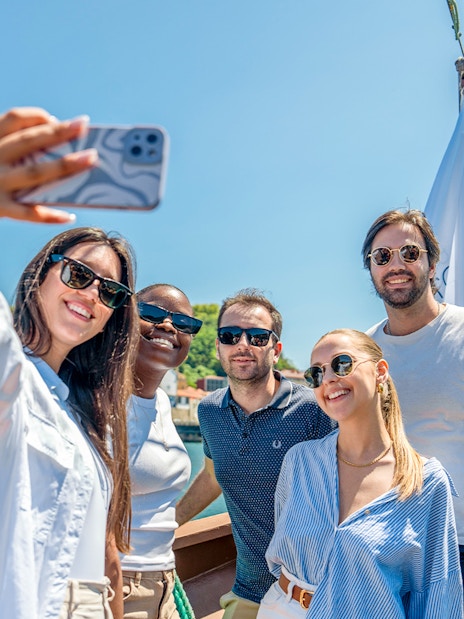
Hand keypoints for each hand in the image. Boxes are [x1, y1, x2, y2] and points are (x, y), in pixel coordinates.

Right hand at [0, 107, 97, 223]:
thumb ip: (15, 148)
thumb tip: (60, 150)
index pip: (14, 119)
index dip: (38, 116)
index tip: (58, 120)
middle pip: (29, 141)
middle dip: (58, 133)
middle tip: (82, 126)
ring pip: (34, 173)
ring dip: (64, 165)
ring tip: (90, 159)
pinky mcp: (0, 208)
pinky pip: (29, 213)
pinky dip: (50, 215)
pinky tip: (70, 216)